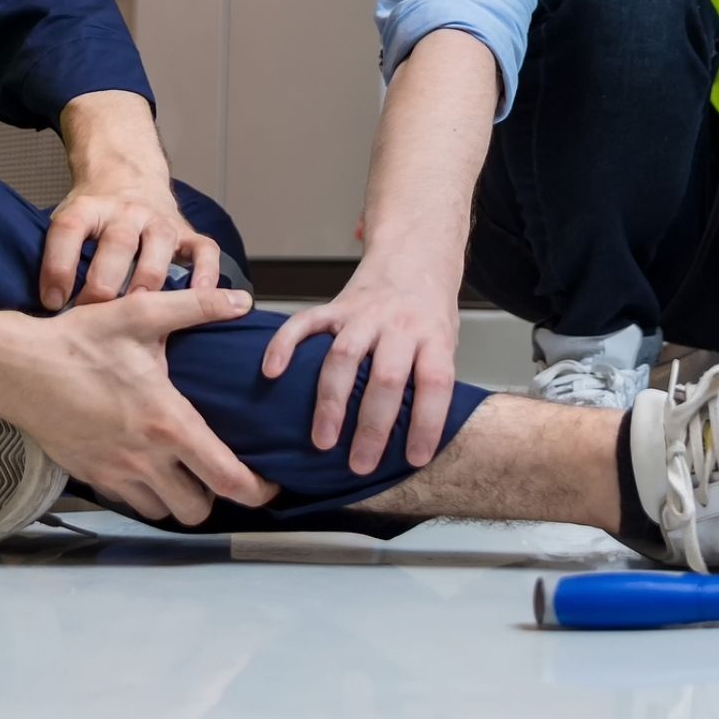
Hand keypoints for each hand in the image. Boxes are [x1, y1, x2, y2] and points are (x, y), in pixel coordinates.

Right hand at [0, 287, 278, 523]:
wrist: (15, 368)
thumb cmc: (77, 342)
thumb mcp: (140, 315)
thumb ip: (196, 306)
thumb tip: (241, 300)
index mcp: (168, 424)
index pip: (227, 479)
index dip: (257, 490)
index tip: (268, 484)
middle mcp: (145, 459)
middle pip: (197, 510)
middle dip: (215, 498)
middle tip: (219, 474)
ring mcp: (114, 472)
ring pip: (162, 512)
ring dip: (177, 498)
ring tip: (184, 472)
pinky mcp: (90, 475)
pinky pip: (128, 501)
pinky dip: (143, 493)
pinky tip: (145, 465)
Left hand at [41, 179, 222, 309]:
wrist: (127, 177)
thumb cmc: (94, 217)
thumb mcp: (67, 223)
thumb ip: (59, 258)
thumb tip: (50, 310)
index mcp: (88, 208)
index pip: (69, 230)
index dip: (58, 267)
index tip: (52, 302)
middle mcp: (126, 211)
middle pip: (117, 243)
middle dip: (105, 284)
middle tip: (96, 317)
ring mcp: (159, 220)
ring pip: (158, 247)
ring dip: (148, 281)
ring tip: (140, 312)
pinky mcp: (187, 232)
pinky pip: (204, 251)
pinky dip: (206, 273)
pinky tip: (199, 297)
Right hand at [260, 264, 460, 474]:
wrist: (415, 256)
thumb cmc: (429, 313)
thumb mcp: (447, 341)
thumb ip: (430, 378)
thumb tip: (414, 436)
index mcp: (434, 336)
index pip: (435, 383)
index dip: (427, 422)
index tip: (414, 459)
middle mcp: (399, 325)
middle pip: (386, 378)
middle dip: (372, 426)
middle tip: (360, 463)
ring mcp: (364, 315)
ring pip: (344, 357)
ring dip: (332, 402)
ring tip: (322, 440)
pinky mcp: (336, 306)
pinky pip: (305, 322)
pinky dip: (285, 345)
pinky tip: (272, 371)